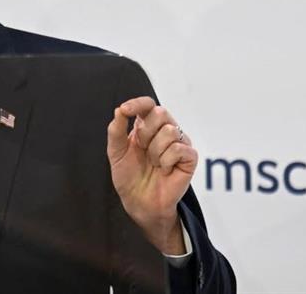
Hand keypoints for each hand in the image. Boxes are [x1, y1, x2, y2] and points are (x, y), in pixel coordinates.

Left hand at [107, 97, 197, 253]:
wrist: (139, 201)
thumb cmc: (129, 176)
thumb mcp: (116, 152)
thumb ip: (116, 130)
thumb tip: (119, 110)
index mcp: (146, 125)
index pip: (147, 105)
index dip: (138, 103)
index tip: (125, 110)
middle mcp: (165, 130)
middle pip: (160, 113)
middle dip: (145, 133)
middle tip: (143, 150)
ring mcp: (179, 142)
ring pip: (169, 131)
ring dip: (155, 151)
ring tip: (154, 163)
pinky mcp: (189, 156)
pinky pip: (178, 148)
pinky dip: (166, 161)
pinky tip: (164, 170)